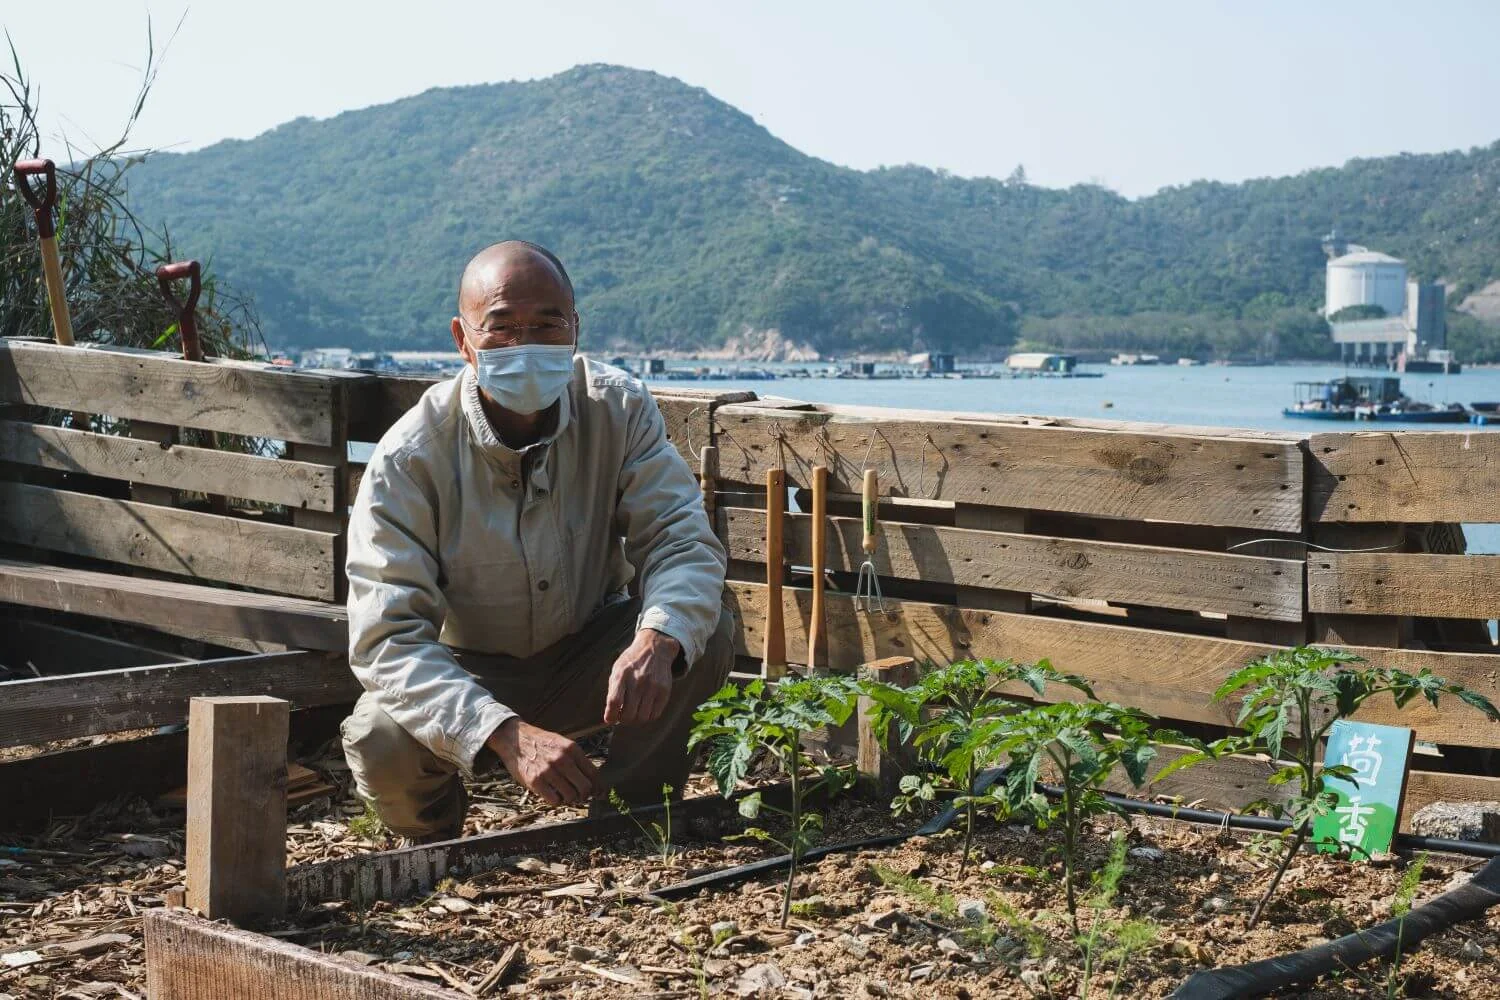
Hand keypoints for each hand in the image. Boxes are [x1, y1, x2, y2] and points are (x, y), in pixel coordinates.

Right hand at [487, 718, 601, 805]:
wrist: (515, 738)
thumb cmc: (541, 743)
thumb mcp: (562, 743)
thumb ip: (577, 759)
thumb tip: (593, 780)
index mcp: (572, 749)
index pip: (593, 773)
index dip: (599, 787)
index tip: (600, 793)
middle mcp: (562, 759)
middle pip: (585, 787)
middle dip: (585, 795)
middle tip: (581, 796)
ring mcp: (548, 771)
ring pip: (570, 796)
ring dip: (571, 799)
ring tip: (566, 795)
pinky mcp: (535, 781)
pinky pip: (554, 800)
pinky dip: (557, 801)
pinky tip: (554, 795)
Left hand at [604, 628, 679, 725]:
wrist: (655, 648)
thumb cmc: (632, 662)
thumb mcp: (617, 670)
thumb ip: (612, 692)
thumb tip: (610, 717)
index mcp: (622, 675)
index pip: (614, 702)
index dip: (610, 716)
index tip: (610, 719)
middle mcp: (638, 681)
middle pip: (628, 714)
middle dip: (623, 720)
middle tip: (623, 716)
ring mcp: (653, 686)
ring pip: (642, 718)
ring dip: (636, 720)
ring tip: (634, 712)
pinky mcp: (664, 691)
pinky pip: (655, 715)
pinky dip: (647, 716)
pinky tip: (644, 709)